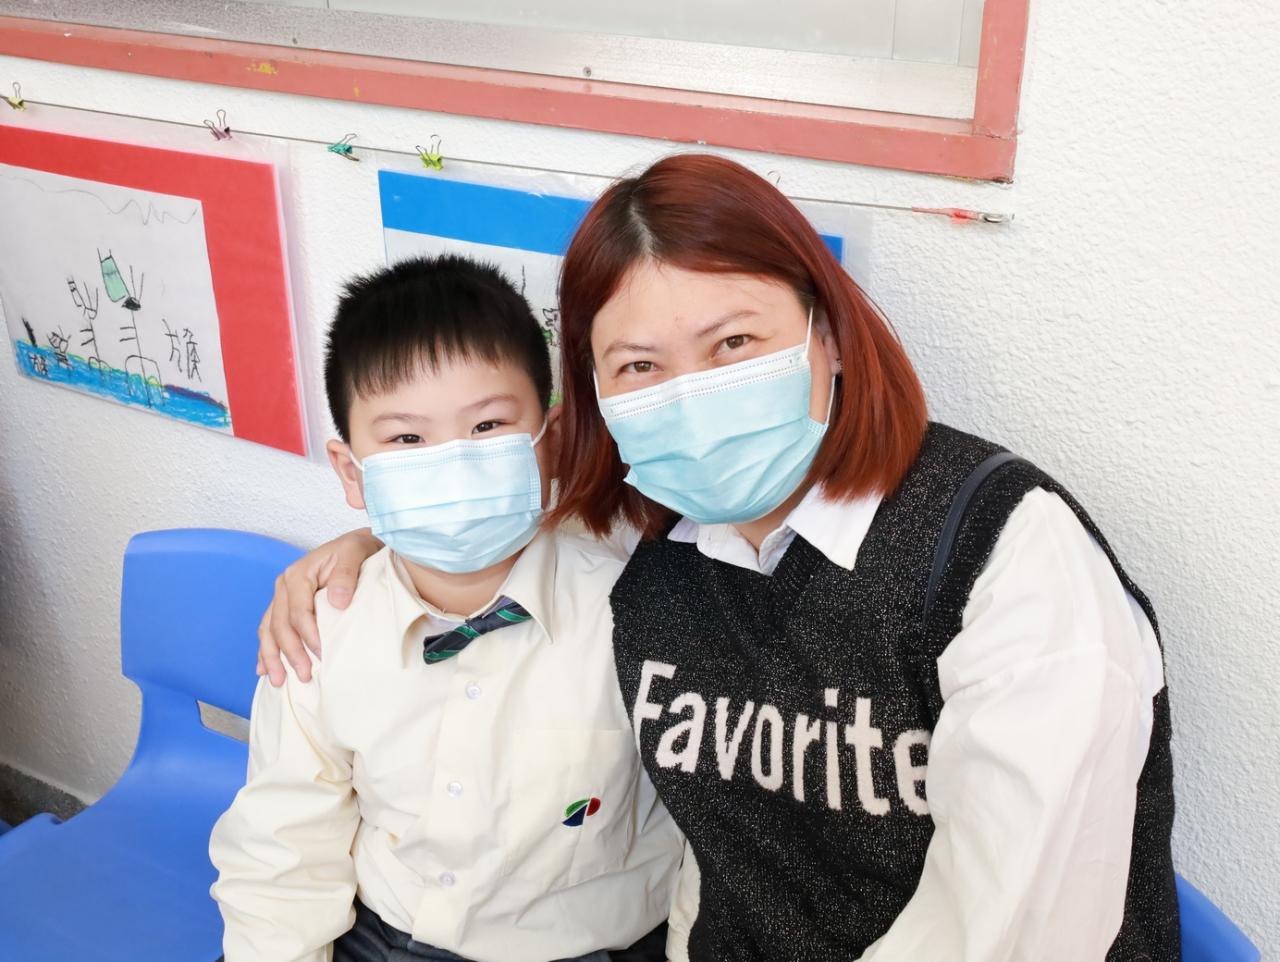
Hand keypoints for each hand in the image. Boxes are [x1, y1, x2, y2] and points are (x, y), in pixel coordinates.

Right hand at [257, 528, 380, 685]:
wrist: (358, 546)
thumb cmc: (357, 550)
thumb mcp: (355, 552)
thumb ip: (346, 574)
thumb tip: (337, 602)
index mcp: (298, 574)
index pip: (298, 613)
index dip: (308, 636)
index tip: (322, 654)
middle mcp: (284, 586)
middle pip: (280, 625)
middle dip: (290, 653)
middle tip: (305, 676)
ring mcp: (282, 597)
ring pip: (269, 631)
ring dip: (272, 657)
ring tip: (279, 681)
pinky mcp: (286, 606)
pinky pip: (269, 629)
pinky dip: (266, 650)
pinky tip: (264, 669)